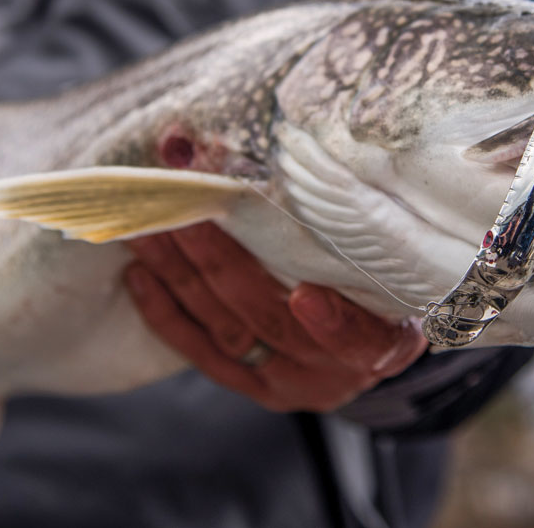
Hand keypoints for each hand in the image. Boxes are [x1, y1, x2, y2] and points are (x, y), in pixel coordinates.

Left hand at [123, 222, 426, 411]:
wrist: (367, 330)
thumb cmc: (381, 275)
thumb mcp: (392, 258)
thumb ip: (357, 230)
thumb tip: (302, 150)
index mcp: (383, 342)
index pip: (361, 340)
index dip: (333, 323)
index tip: (305, 295)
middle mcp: (333, 374)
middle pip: (271, 319)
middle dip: (222, 257)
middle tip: (189, 204)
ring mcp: (284, 383)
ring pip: (226, 329)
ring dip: (182, 272)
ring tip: (153, 223)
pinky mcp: (246, 383)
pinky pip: (198, 351)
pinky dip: (165, 310)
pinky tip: (141, 270)